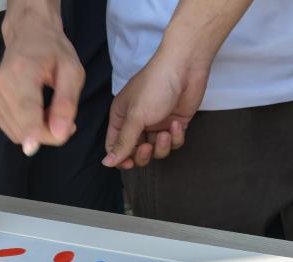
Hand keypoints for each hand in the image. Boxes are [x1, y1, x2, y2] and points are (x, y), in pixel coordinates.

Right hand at [0, 5, 82, 155]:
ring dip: (37, 131)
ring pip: (17, 134)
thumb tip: (59, 135)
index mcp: (20, 74)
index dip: (47, 136)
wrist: (28, 34)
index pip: (29, 120)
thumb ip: (66, 103)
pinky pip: (11, 130)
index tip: (67, 131)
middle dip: (47, 133)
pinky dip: (27, 128)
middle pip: (23, 132)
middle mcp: (0, 86)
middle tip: (64, 117)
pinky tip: (37, 112)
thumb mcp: (72, 71)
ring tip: (50, 111)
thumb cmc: (53, 51)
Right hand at [102, 54, 208, 168]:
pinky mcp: (175, 124)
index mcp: (121, 117)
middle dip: (143, 154)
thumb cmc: (155, 85)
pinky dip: (175, 138)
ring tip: (165, 133)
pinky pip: (173, 143)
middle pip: (135, 152)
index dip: (120, 158)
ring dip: (161, 147)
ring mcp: (157, 124)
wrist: (185, 67)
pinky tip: (176, 124)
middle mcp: (137, 122)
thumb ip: (123, 142)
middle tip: (147, 147)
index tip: (129, 163)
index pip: (115, 145)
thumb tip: (107, 163)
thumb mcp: (136, 116)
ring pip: (156, 151)